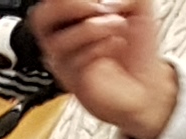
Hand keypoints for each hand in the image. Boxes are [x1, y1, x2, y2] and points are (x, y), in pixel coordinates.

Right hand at [29, 0, 179, 138]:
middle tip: (99, 6)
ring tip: (119, 26)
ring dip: (95, 28)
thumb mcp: (138, 7)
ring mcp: (65, 59)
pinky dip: (102, 47)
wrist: (145, 84)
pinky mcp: (73, 79)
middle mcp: (63, 37)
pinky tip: (116, 46)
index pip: (53, 3)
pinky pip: (76, 61)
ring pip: (58, 41)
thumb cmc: (136, 49)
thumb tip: (106, 1)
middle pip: (40, 18)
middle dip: (72, 6)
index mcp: (73, 17)